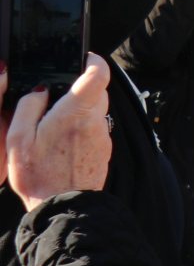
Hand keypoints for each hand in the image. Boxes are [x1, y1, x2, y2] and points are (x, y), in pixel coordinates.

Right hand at [0, 55, 113, 211]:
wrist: (63, 208)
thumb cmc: (39, 175)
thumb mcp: (18, 139)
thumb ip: (28, 107)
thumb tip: (40, 89)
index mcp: (76, 113)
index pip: (99, 73)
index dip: (93, 60)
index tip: (82, 58)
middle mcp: (96, 121)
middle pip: (97, 90)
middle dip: (80, 88)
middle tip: (56, 98)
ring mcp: (103, 136)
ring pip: (97, 109)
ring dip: (80, 109)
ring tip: (55, 125)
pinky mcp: (103, 149)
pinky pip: (95, 127)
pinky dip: (82, 127)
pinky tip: (63, 142)